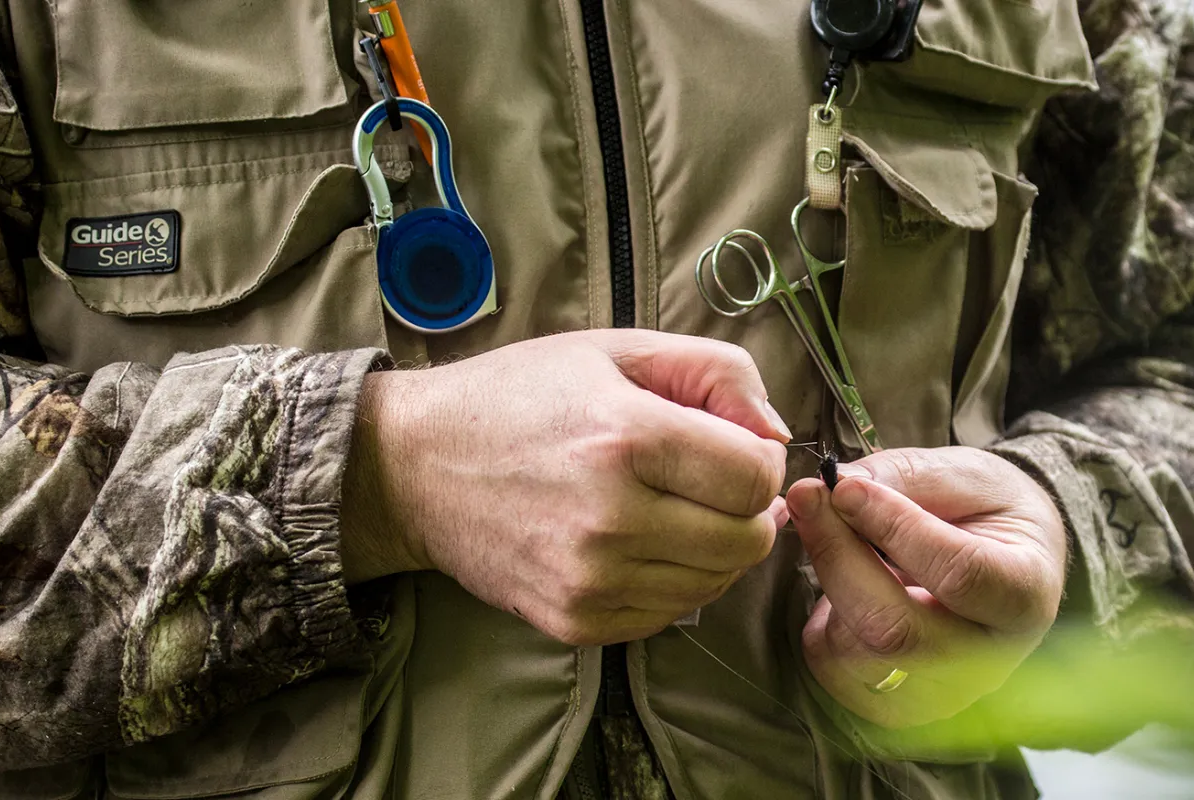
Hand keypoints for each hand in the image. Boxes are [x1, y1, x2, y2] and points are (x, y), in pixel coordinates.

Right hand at [341, 330, 790, 644]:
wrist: (416, 466)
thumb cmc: (519, 397)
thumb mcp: (616, 350)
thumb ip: (716, 373)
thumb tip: (777, 435)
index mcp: (625, 437)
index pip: (756, 478)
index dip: (761, 459)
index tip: (732, 446)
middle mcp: (611, 518)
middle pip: (747, 540)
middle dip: (747, 509)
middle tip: (710, 481)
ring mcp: (590, 578)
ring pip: (715, 583)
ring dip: (714, 547)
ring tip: (673, 508)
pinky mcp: (574, 619)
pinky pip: (669, 614)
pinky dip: (674, 581)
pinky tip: (642, 543)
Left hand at [786, 447, 1065, 728]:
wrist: (1003, 555)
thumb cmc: (986, 508)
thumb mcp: (962, 474)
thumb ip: (904, 478)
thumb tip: (836, 486)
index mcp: (1024, 595)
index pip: (958, 574)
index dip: (893, 527)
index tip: (845, 487)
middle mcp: (990, 659)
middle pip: (894, 629)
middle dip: (837, 555)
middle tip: (807, 497)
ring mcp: (943, 692)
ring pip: (855, 654)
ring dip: (827, 585)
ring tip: (834, 536)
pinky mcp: (899, 706)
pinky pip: (834, 671)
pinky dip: (821, 623)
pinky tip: (843, 584)